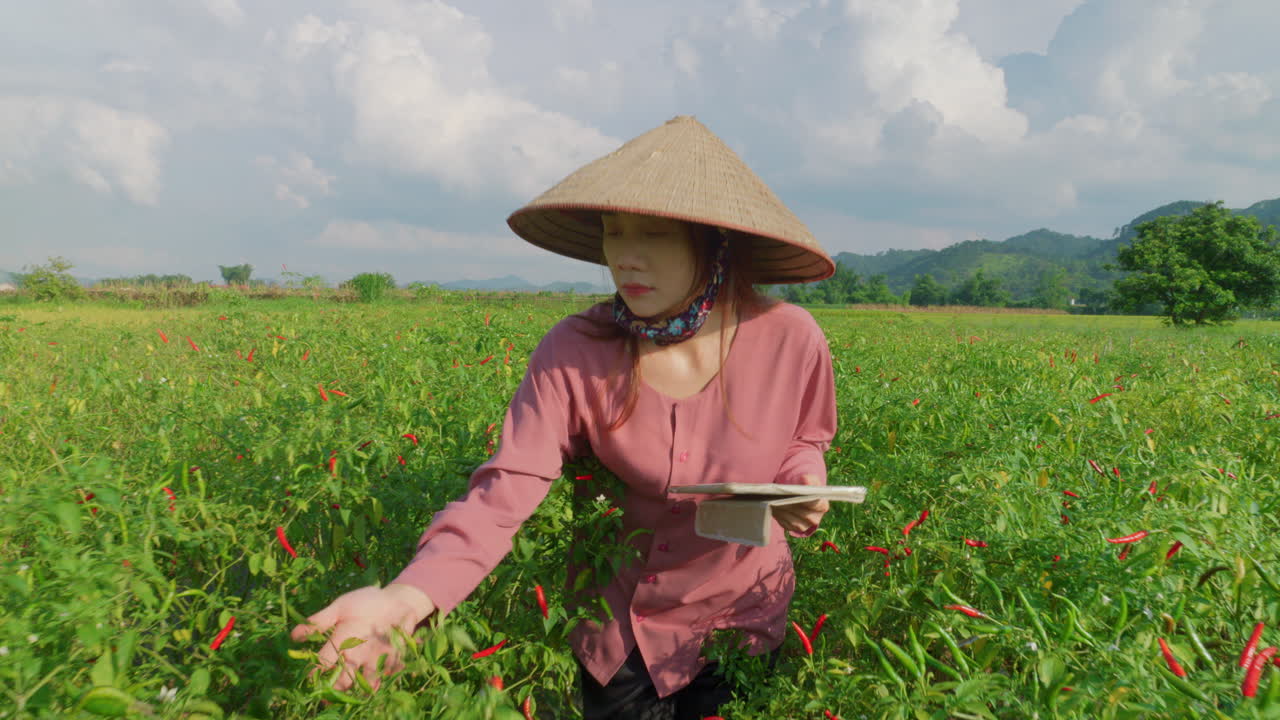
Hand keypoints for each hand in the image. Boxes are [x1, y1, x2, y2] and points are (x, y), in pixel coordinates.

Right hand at [289, 583, 436, 691]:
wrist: (397, 600)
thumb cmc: (367, 601)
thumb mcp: (341, 607)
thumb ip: (321, 621)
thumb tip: (293, 636)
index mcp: (340, 643)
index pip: (323, 661)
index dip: (316, 671)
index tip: (311, 679)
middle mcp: (354, 655)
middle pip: (342, 677)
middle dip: (337, 686)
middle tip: (334, 691)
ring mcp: (373, 659)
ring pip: (363, 680)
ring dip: (361, 686)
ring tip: (360, 689)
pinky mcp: (392, 659)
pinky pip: (388, 672)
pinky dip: (385, 677)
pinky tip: (384, 677)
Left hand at [772, 474, 828, 534]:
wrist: (797, 494)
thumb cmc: (804, 485)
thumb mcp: (808, 478)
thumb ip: (808, 479)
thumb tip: (806, 481)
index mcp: (822, 505)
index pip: (816, 505)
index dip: (807, 501)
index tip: (796, 495)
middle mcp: (815, 518)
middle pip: (804, 514)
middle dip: (792, 506)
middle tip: (780, 499)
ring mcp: (805, 525)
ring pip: (794, 521)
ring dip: (783, 512)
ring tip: (774, 503)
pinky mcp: (794, 529)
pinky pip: (787, 525)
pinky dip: (780, 517)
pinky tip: (773, 509)